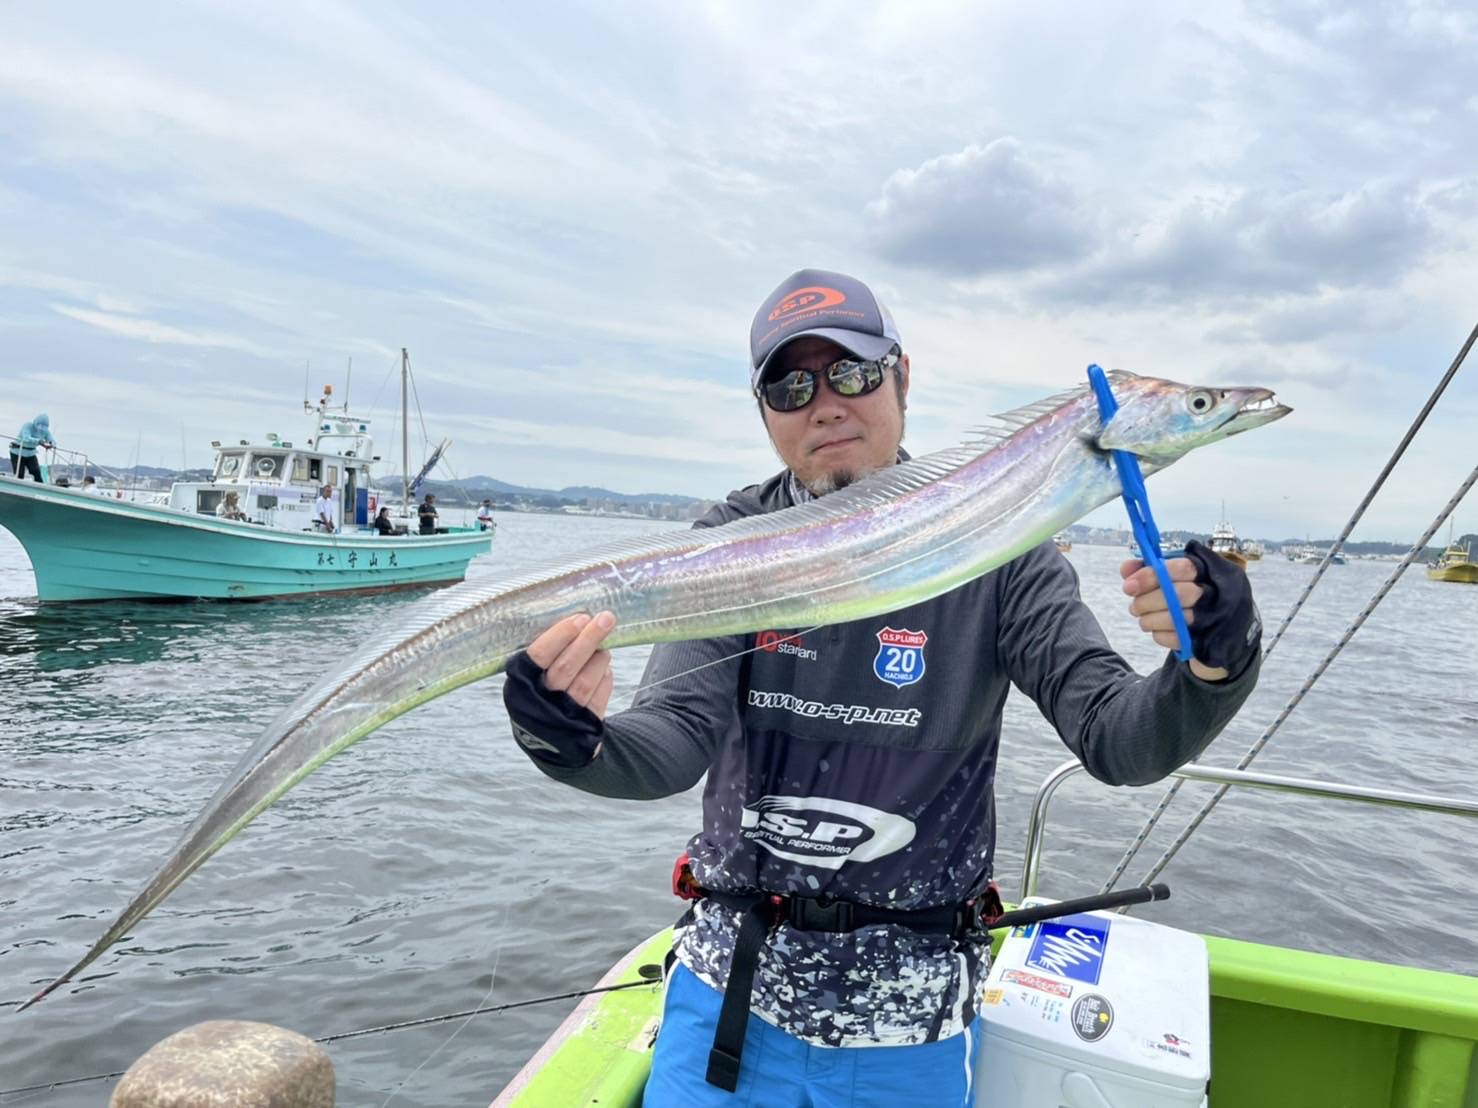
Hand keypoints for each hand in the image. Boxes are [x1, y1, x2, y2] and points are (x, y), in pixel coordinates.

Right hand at [504, 612, 615, 769]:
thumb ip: (547, 655)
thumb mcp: (531, 678)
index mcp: (519, 684)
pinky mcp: (584, 727)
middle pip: (566, 667)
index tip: (580, 618)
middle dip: (588, 639)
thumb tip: (577, 620)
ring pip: (585, 683)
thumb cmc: (541, 695)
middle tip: (606, 618)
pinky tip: (604, 669)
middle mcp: (538, 701)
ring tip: (604, 648)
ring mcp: (562, 717)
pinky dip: (605, 679)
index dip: (560, 635)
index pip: (538, 655)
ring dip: (599, 660)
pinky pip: (599, 698)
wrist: (550, 742)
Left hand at [1120, 557, 1225, 681]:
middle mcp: (1219, 593)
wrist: (1220, 627)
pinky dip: (1160, 635)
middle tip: (1133, 606)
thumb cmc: (1191, 595)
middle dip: (1147, 601)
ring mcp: (1217, 618)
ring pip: (1178, 619)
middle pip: (1179, 594)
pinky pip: (1179, 639)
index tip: (1128, 585)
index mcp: (1211, 570)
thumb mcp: (1175, 576)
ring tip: (1142, 618)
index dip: (1150, 575)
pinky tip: (1157, 630)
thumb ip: (1150, 568)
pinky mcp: (1211, 641)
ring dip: (1150, 619)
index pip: (1182, 567)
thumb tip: (1126, 568)